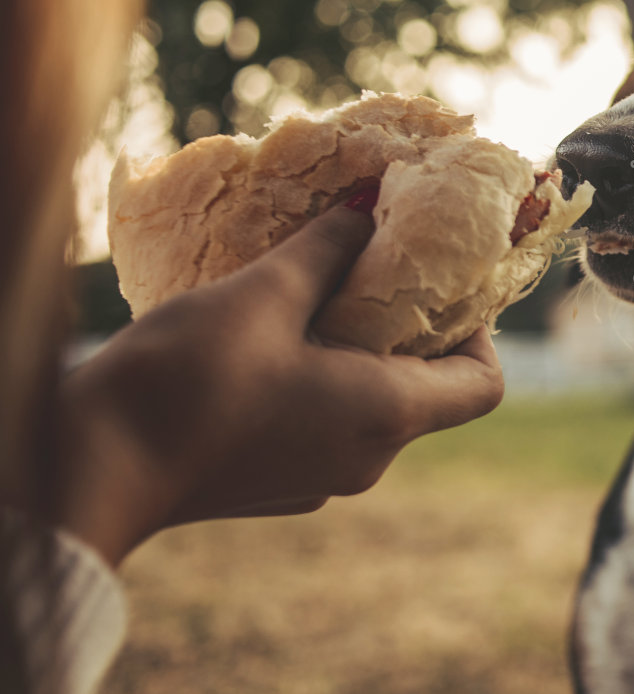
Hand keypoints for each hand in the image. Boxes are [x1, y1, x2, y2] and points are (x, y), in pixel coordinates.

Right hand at [52, 205, 504, 565]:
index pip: (484, 384)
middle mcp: (368, 459)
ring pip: (371, 404)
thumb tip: (370, 211)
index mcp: (387, 417)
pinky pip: (324, 423)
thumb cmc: (186, 380)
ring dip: (357, 349)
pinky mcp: (276, 483)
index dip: (479, 330)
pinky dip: (318, 378)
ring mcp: (321, 480)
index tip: (439, 283)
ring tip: (311, 292)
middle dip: (408, 325)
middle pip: (428, 390)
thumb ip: (328, 250)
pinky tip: (268, 336)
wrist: (89, 471)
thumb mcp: (264, 293)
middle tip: (371, 266)